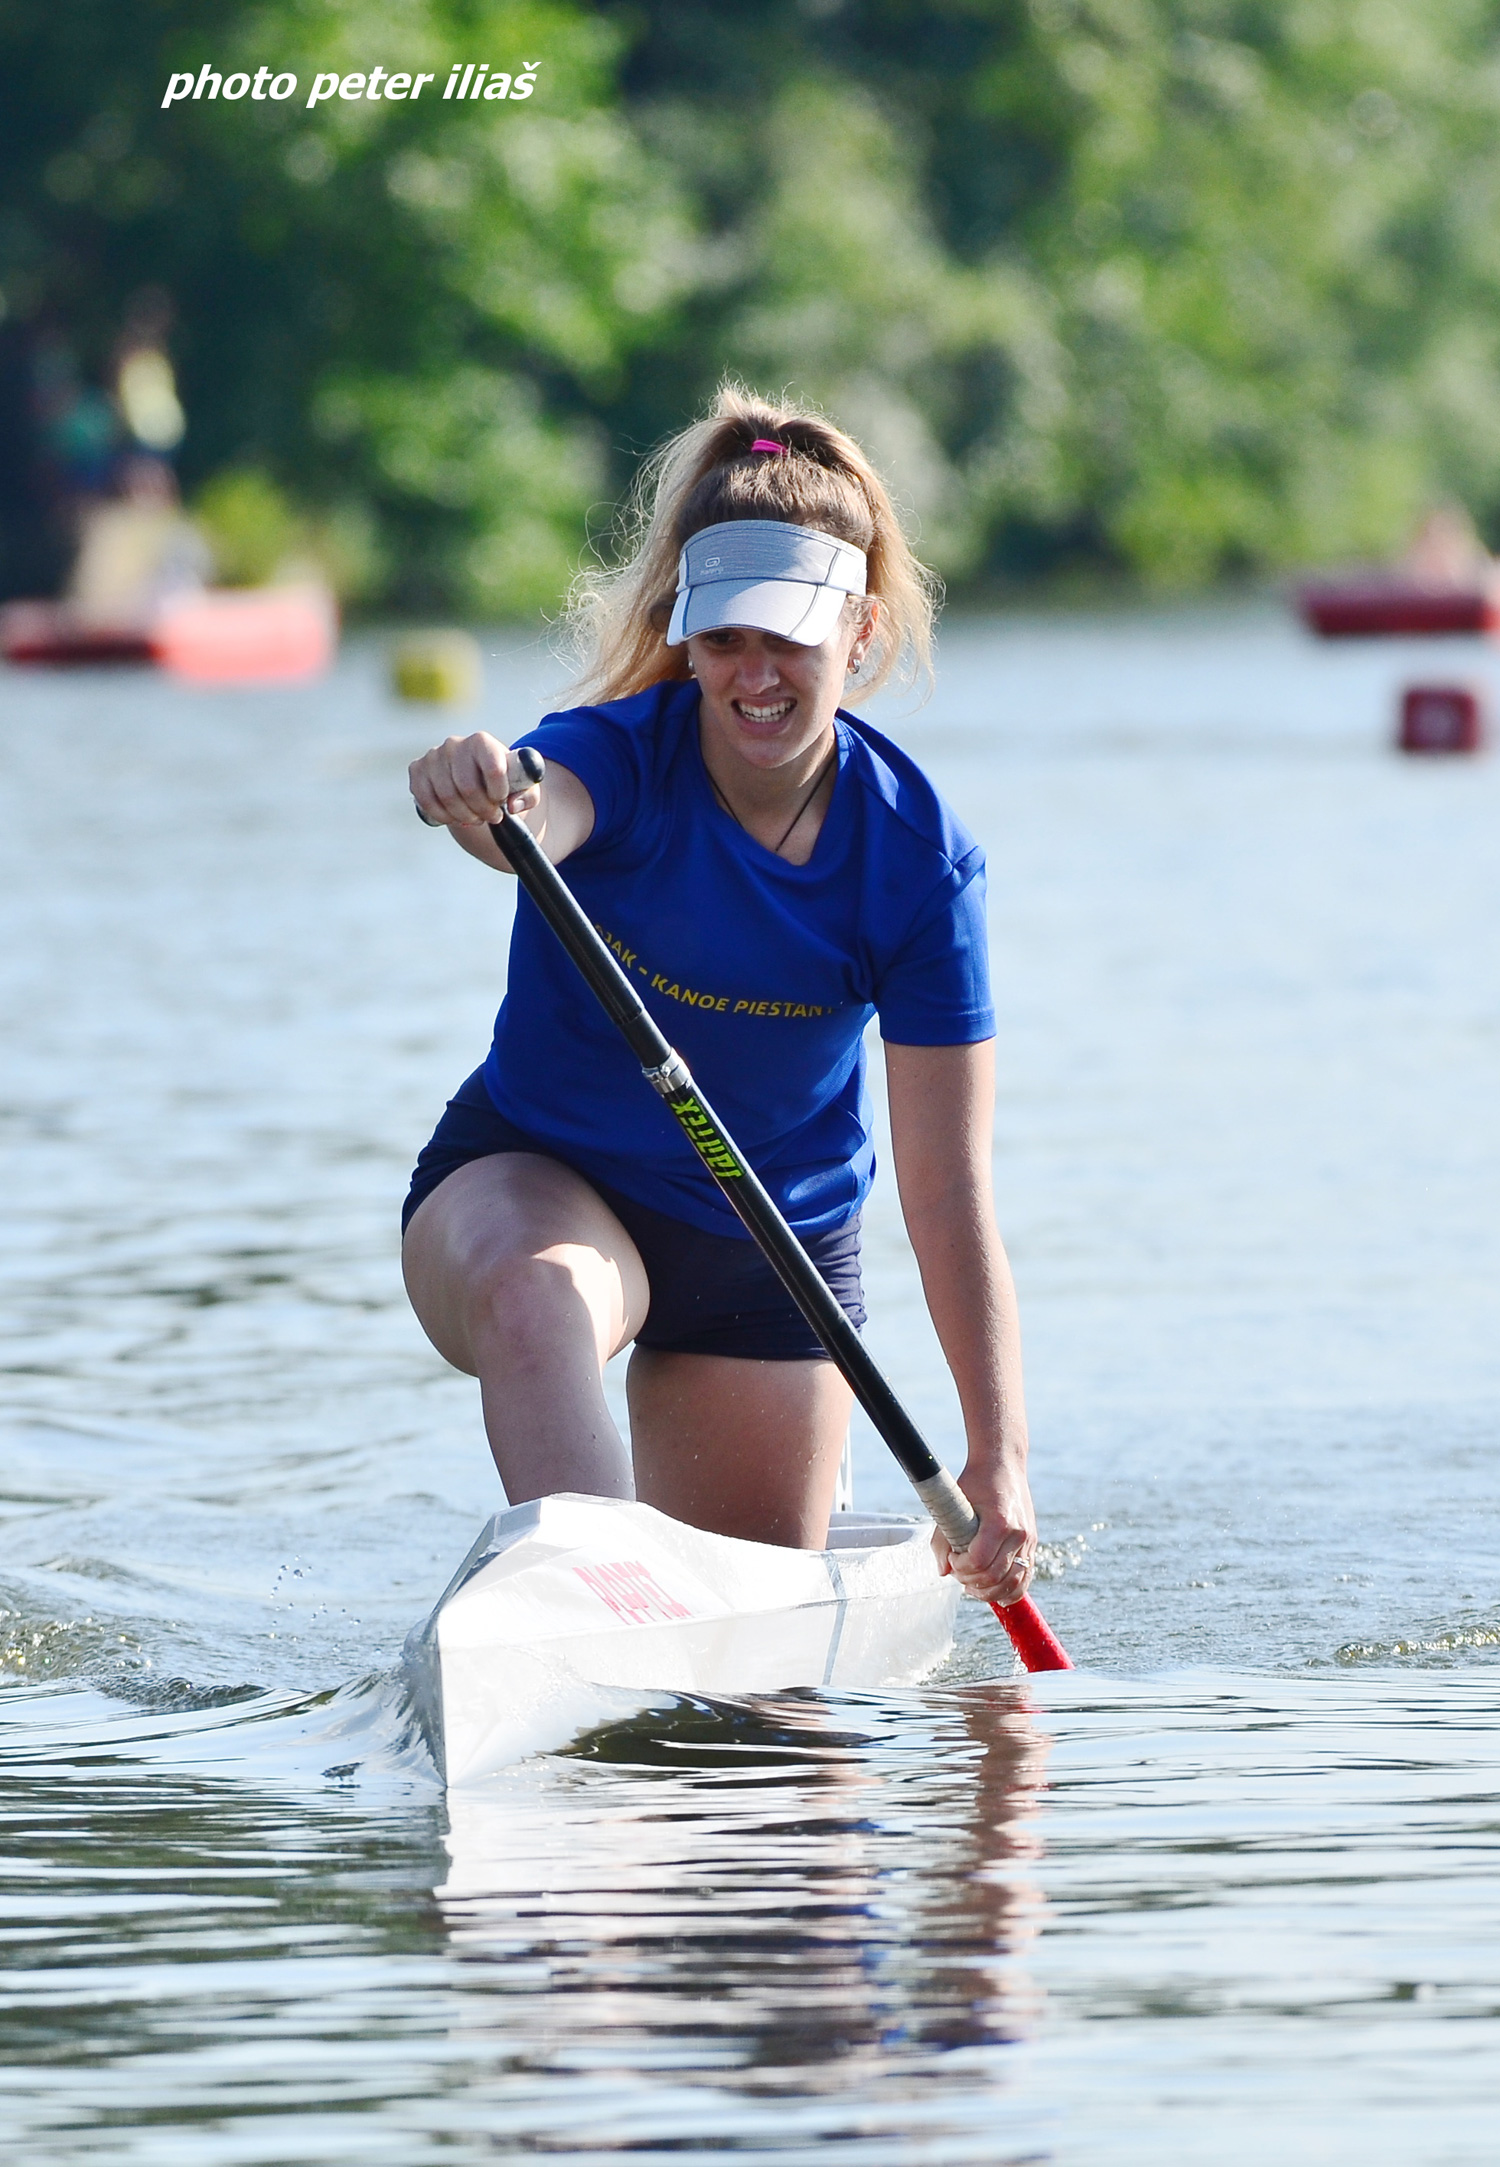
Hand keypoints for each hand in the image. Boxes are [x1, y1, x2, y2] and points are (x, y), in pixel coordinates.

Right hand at [409, 732, 540, 827]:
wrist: (475, 778)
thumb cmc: (504, 782)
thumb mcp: (525, 787)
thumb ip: (528, 795)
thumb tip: (512, 805)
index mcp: (482, 742)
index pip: (492, 769)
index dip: (499, 793)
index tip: (502, 803)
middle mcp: (455, 744)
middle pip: (467, 788)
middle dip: (482, 810)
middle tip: (491, 817)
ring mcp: (433, 756)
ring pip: (447, 797)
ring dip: (464, 816)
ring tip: (476, 818)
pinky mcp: (417, 769)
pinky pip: (426, 800)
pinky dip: (442, 815)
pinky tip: (455, 817)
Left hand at [932, 1458, 1036, 1608]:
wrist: (1003, 1464)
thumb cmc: (975, 1483)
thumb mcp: (954, 1505)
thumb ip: (943, 1539)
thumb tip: (943, 1571)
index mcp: (1000, 1522)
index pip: (979, 1562)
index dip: (961, 1567)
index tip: (952, 1559)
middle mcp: (1019, 1534)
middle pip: (995, 1577)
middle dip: (971, 1582)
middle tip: (958, 1573)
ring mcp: (1029, 1541)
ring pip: (1013, 1584)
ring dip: (990, 1592)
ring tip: (972, 1586)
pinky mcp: (1032, 1545)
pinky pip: (1026, 1578)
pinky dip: (1010, 1591)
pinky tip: (994, 1592)